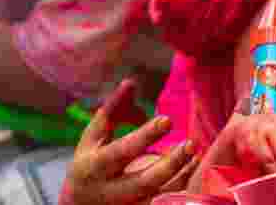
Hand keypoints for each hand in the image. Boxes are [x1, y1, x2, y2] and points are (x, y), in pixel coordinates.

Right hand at [61, 79, 196, 204]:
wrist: (78, 204)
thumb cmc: (90, 161)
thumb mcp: (93, 136)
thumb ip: (112, 110)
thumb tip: (131, 82)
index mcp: (94, 166)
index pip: (122, 151)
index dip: (145, 136)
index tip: (168, 120)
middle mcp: (110, 191)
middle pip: (143, 181)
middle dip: (169, 164)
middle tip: (191, 143)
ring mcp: (127, 204)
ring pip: (158, 195)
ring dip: (181, 175)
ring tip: (196, 152)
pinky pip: (166, 200)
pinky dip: (182, 183)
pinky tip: (194, 163)